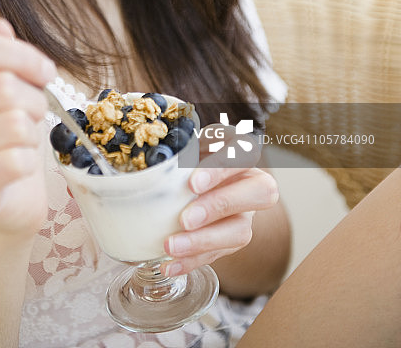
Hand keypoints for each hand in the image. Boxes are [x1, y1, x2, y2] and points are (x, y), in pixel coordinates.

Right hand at [0, 19, 56, 236]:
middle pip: (1, 87)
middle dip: (34, 98)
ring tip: (23, 138)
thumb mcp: (0, 82)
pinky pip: (14, 161)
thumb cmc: (1, 130)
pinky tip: (17, 165)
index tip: (45, 71)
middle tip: (34, 112)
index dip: (22, 56)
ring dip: (33, 130)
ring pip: (13, 124)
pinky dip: (29, 161)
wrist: (6, 192)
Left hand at [162, 128, 278, 277]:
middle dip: (220, 207)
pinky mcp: (232, 240)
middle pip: (258, 194)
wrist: (196, 178)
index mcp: (242, 152)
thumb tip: (153, 156)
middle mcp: (252, 183)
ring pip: (240, 232)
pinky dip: (192, 261)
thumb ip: (180, 147)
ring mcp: (246, 214)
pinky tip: (170, 265)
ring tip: (171, 247)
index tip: (193, 183)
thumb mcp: (189, 145)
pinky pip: (218, 254)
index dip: (221, 169)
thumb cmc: (191, 156)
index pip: (244, 154)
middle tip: (185, 219)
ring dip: (203, 242)